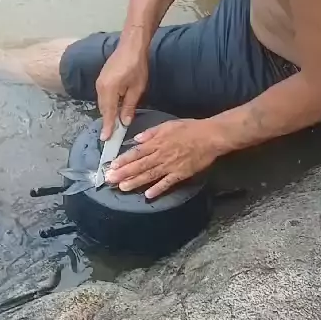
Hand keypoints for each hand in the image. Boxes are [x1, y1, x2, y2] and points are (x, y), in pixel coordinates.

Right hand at [96, 36, 147, 139]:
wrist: (131, 46)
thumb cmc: (137, 66)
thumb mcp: (137, 89)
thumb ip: (129, 106)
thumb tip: (124, 122)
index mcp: (109, 90)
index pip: (108, 113)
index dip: (107, 127)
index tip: (105, 139)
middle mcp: (100, 87)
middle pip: (103, 109)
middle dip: (107, 122)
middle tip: (111, 136)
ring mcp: (99, 83)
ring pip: (102, 104)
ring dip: (107, 114)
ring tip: (112, 127)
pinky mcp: (101, 80)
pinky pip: (103, 97)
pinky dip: (107, 105)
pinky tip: (113, 111)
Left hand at [105, 119, 220, 198]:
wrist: (210, 137)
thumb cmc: (190, 128)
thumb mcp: (168, 124)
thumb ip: (151, 132)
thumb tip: (136, 139)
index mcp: (157, 143)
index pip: (136, 152)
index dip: (123, 160)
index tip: (112, 165)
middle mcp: (161, 155)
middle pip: (139, 165)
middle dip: (124, 173)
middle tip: (110, 179)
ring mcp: (170, 166)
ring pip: (150, 175)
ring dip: (135, 181)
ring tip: (123, 187)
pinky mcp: (181, 174)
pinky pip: (167, 183)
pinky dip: (158, 189)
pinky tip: (148, 195)